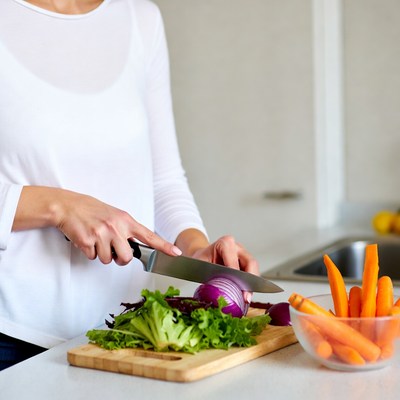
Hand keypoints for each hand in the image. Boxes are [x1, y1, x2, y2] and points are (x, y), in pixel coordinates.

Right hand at [14, 186, 180, 265]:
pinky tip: (85, 239)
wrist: (69, 206)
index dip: (164, 246)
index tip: (176, 253)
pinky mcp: (88, 240)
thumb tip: (133, 247)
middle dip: (119, 259)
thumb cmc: (92, 210)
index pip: (149, 235)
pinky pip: (92, 257)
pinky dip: (88, 252)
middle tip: (111, 249)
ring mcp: (102, 234)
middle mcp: (116, 227)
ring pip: (108, 260)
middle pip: (126, 258)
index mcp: (125, 220)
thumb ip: (125, 229)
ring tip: (95, 239)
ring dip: (101, 254)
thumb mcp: (114, 215)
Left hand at [176, 232, 258, 303]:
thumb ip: (208, 274)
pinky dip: (250, 286)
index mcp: (225, 243)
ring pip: (254, 269)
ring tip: (246, 298)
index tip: (235, 284)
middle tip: (245, 296)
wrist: (202, 257)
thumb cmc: (201, 260)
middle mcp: (237, 248)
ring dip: (252, 285)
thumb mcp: (199, 265)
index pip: (234, 258)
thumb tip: (217, 288)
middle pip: (250, 262)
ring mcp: (243, 255)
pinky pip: (252, 274)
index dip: (235, 272)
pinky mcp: (246, 264)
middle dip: (249, 281)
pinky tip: (246, 296)